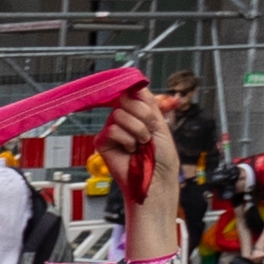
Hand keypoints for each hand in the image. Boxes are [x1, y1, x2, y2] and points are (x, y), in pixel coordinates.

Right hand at [99, 91, 179, 208]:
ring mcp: (113, 131)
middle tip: (149, 134)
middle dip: (143, 117)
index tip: (146, 105)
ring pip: (119, 115)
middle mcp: (124, 120)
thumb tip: (136, 84)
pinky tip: (130, 151)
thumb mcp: (161, 124)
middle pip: (126, 101)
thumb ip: (148, 103)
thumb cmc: (161, 158)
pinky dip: (125, 140)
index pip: (133, 93)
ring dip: (136, 131)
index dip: (140, 99)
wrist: (157, 180)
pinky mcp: (102, 142)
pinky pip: (111, 130)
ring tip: (141, 145)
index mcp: (138, 114)